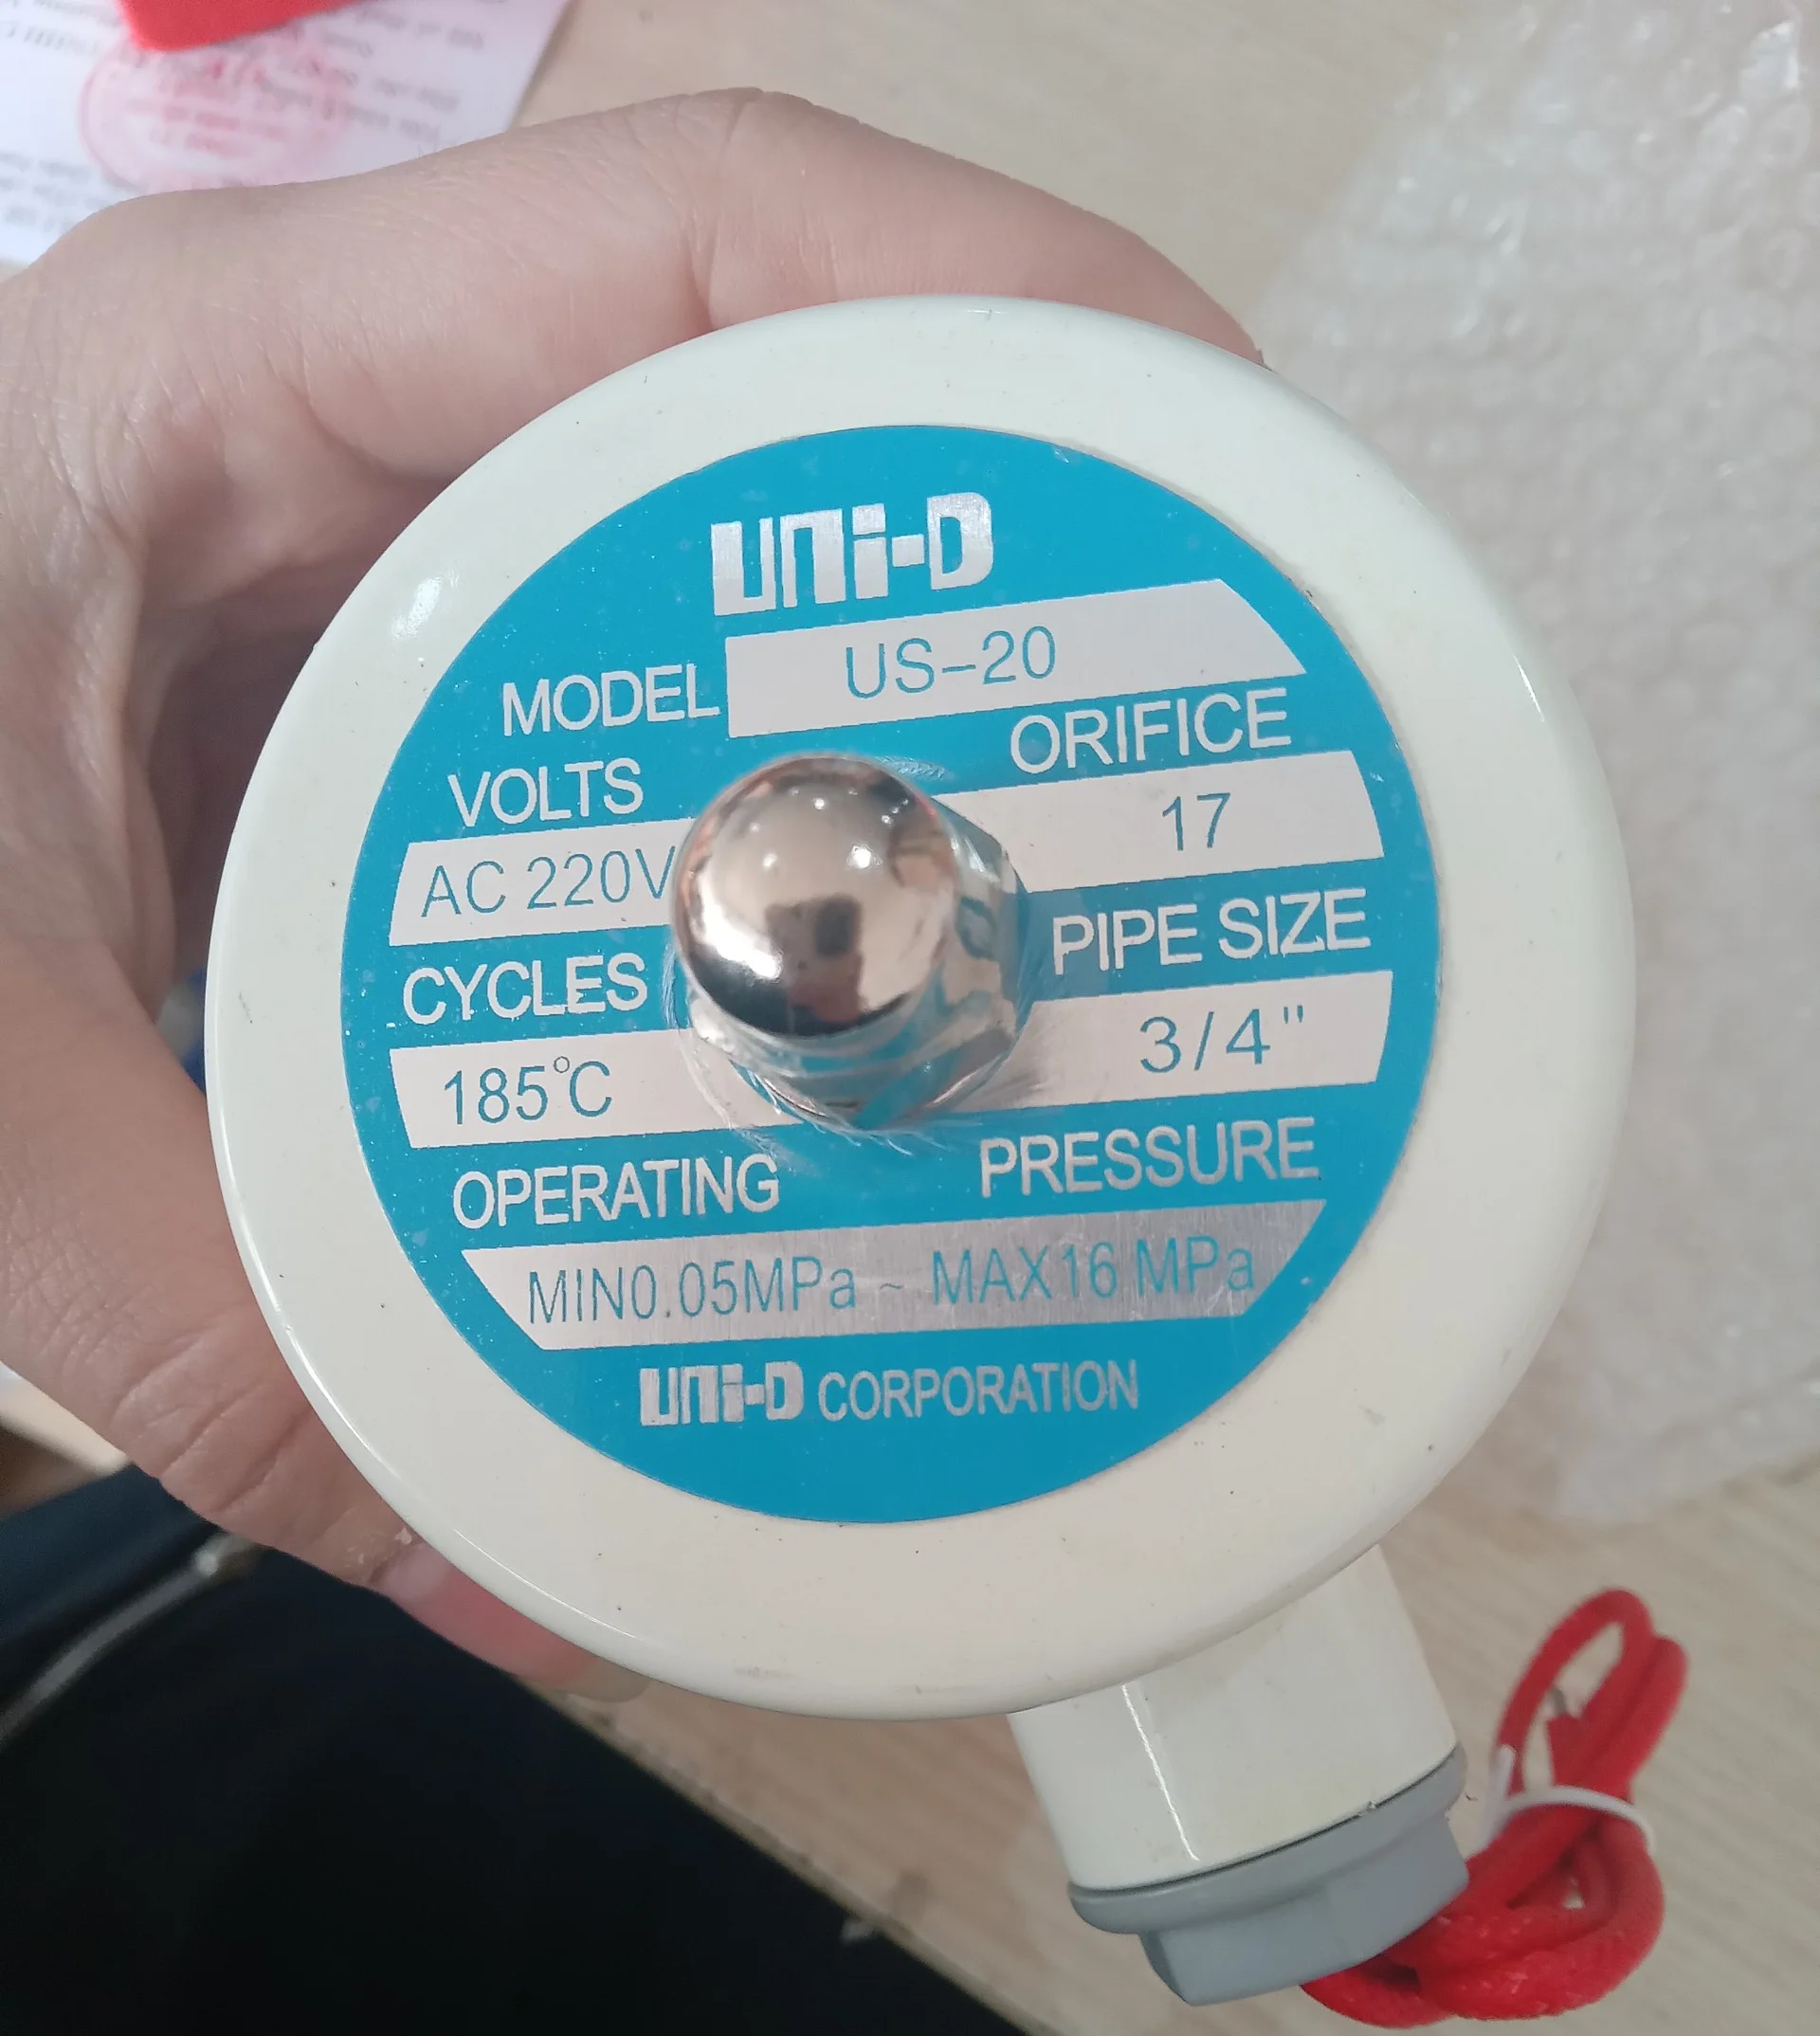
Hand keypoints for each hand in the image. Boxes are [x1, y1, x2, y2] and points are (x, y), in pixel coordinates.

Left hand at [0, 96, 1249, 1687]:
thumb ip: (193, 1315)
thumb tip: (500, 1579)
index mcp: (226, 376)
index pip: (688, 243)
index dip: (998, 313)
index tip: (1223, 495)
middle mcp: (362, 419)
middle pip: (795, 396)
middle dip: (1043, 562)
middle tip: (1216, 770)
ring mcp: (414, 541)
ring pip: (764, 561)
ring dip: (947, 699)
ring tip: (1112, 875)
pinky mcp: (448, 684)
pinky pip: (690, 705)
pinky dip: (816, 814)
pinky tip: (891, 964)